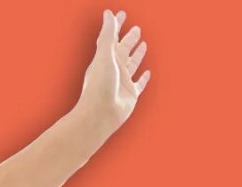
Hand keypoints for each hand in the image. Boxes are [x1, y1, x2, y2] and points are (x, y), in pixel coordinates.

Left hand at [75, 10, 150, 136]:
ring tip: (143, 44)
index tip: (121, 14)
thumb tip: (108, 13)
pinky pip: (139, 84)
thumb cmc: (99, 85)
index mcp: (104, 59)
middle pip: (123, 51)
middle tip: (137, 29)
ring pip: (132, 65)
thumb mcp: (104, 56)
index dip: (116, 26)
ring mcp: (122, 82)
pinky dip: (143, 78)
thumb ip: (107, 35)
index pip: (111, 38)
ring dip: (137, 55)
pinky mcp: (130, 95)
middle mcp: (113, 70)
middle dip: (129, 40)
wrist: (100, 114)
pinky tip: (147, 73)